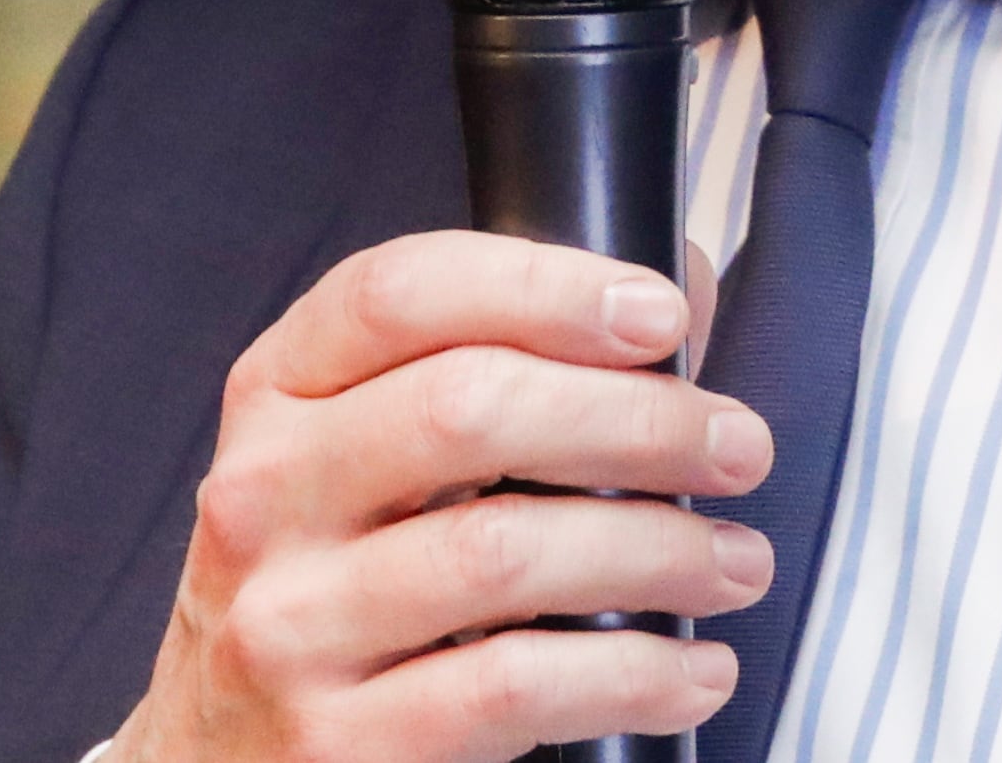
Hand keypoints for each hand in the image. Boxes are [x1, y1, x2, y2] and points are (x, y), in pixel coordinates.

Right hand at [108, 231, 772, 762]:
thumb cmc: (328, 590)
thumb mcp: (364, 463)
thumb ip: (502, 366)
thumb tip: (676, 287)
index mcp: (276, 397)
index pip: (399, 293)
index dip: (543, 285)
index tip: (659, 314)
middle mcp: (264, 498)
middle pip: (467, 408)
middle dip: (637, 420)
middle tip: (737, 446)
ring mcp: (289, 624)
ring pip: (502, 551)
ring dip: (658, 549)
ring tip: (736, 561)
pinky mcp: (338, 741)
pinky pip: (513, 688)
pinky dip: (631, 674)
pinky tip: (690, 670)